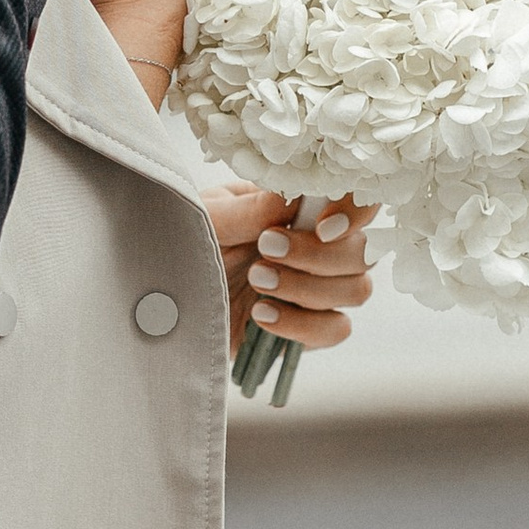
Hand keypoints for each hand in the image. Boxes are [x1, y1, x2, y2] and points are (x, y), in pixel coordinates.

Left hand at [203, 186, 377, 349]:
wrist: (164, 303)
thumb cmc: (186, 245)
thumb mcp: (209, 218)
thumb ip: (251, 209)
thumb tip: (294, 198)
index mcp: (300, 206)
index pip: (358, 201)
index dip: (354, 212)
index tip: (322, 225)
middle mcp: (318, 245)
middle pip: (364, 250)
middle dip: (318, 253)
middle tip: (266, 249)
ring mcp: (318, 288)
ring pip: (356, 289)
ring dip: (307, 287)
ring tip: (256, 280)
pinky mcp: (309, 328)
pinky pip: (336, 329)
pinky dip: (303, 325)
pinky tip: (262, 315)